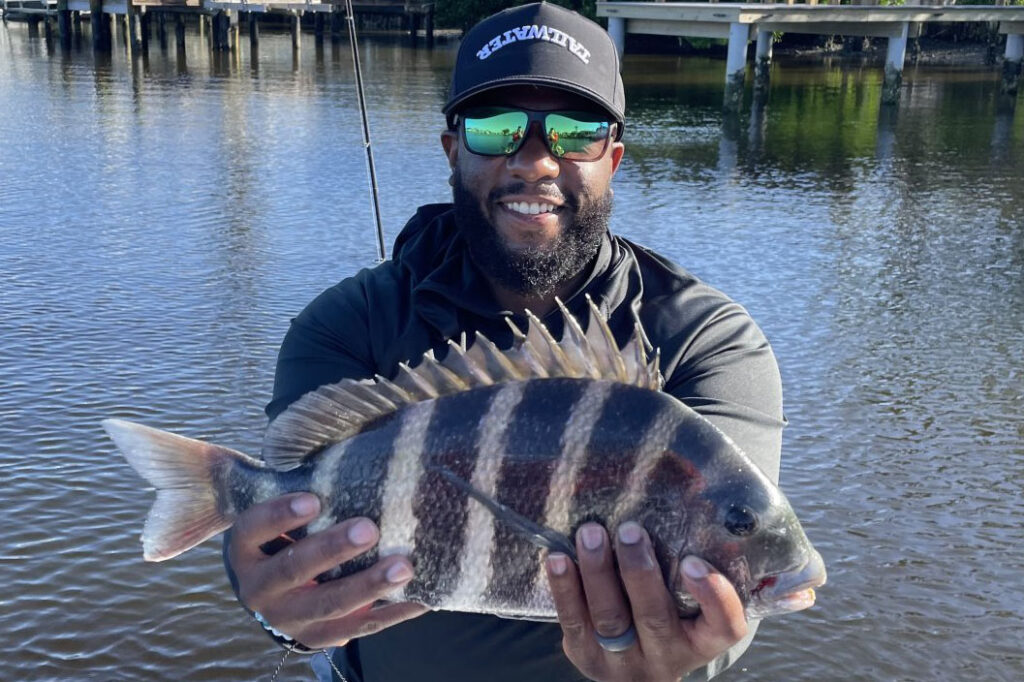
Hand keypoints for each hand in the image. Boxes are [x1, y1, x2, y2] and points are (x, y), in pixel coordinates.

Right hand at [227, 492, 427, 648]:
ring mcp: (288, 618)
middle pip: (293, 569)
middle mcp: (259, 588)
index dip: (280, 515)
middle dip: (333, 549)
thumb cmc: (286, 535)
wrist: (274, 593)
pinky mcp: (317, 637)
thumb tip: (352, 453)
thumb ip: (300, 490)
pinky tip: (419, 597)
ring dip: (368, 586)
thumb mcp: (277, 515)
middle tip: (369, 529)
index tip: (314, 499)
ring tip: (403, 567)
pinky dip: (391, 612)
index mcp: (245, 550)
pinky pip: (357, 628)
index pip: (253, 528)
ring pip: (328, 605)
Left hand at [546, 522, 747, 681]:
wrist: (637, 666)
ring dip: (598, 573)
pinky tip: (558, 559)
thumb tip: (694, 480)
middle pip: (655, 618)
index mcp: (704, 639)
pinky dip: (565, 589)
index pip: (725, 625)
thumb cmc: (670, 612)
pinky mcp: (588, 658)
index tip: (694, 561)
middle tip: (630, 531)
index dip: (714, 597)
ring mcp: (626, 662)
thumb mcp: (690, 597)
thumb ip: (694, 553)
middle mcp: (668, 656)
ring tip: (590, 534)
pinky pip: (574, 624)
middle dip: (639, 572)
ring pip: (610, 619)